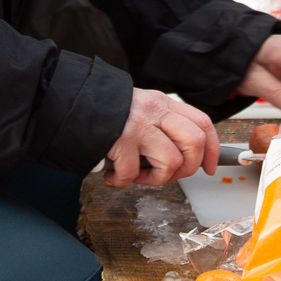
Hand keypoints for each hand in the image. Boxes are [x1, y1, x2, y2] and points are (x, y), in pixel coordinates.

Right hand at [104, 89, 219, 187]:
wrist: (68, 99)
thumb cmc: (101, 110)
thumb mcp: (137, 107)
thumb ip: (157, 123)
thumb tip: (177, 154)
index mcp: (161, 102)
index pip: (202, 123)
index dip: (212, 149)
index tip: (209, 167)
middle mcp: (154, 111)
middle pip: (195, 143)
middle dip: (186, 168)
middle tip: (168, 175)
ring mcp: (138, 125)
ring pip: (172, 162)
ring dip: (156, 179)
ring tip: (136, 175)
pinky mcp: (120, 139)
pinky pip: (133, 172)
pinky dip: (123, 181)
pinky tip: (112, 175)